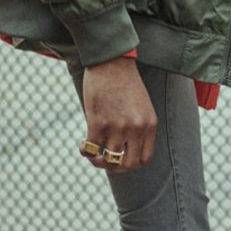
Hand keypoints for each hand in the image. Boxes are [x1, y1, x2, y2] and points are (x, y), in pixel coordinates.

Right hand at [79, 56, 157, 170]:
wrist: (111, 62)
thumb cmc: (124, 82)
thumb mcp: (141, 106)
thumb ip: (139, 127)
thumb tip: (127, 148)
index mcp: (149, 125)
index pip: (145, 158)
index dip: (132, 164)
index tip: (122, 160)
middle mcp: (136, 129)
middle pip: (128, 165)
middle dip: (116, 168)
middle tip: (105, 161)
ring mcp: (117, 127)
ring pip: (109, 160)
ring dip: (98, 162)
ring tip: (92, 154)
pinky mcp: (98, 122)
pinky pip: (90, 148)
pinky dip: (85, 151)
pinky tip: (82, 145)